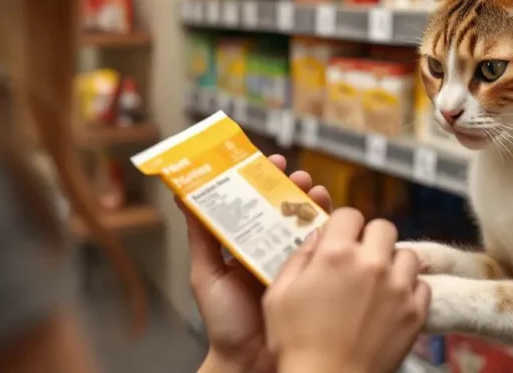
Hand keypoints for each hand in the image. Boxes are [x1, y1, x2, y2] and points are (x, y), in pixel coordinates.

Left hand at [182, 154, 330, 372]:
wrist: (249, 362)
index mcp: (244, 243)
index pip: (255, 201)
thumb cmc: (223, 322)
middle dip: (293, 186)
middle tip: (297, 175)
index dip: (263, 178)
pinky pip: (322, 248)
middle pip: (284, 206)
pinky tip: (330, 219)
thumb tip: (183, 195)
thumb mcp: (205, 274)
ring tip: (316, 190)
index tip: (271, 160)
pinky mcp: (312, 276)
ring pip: (306, 223)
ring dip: (313, 203)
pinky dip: (328, 230)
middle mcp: (270, 247)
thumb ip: (200, 237)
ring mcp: (292, 261)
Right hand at [263, 209, 430, 372]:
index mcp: (335, 254)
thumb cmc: (297, 344)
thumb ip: (298, 258)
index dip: (343, 226)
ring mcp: (397, 288)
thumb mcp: (278, 296)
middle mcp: (371, 264)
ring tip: (380, 281)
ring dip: (393, 263)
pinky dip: (410, 290)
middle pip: (383, 228)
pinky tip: (393, 303)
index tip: (340, 239)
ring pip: (407, 254)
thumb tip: (317, 237)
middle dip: (371, 239)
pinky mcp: (415, 312)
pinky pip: (422, 286)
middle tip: (361, 259)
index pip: (349, 214)